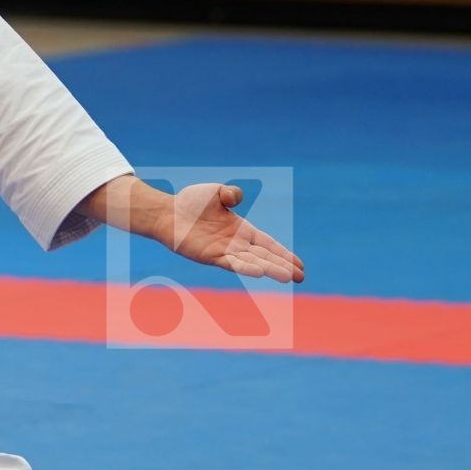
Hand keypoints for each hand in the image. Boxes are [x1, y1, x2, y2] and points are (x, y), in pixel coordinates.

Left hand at [164, 183, 301, 282]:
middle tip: (301, 277)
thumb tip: (236, 197)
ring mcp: (224, 251)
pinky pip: (231, 263)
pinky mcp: (210, 256)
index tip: (300, 265)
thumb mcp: (216, 192)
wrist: (168, 212)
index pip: (268, 244)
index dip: (284, 254)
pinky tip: (259, 272)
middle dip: (283, 266)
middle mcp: (236, 244)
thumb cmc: (191, 203)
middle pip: (265, 256)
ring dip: (270, 269)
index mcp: (242, 230)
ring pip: (252, 262)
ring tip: (288, 277)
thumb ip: (230, 193)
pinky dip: (245, 267)